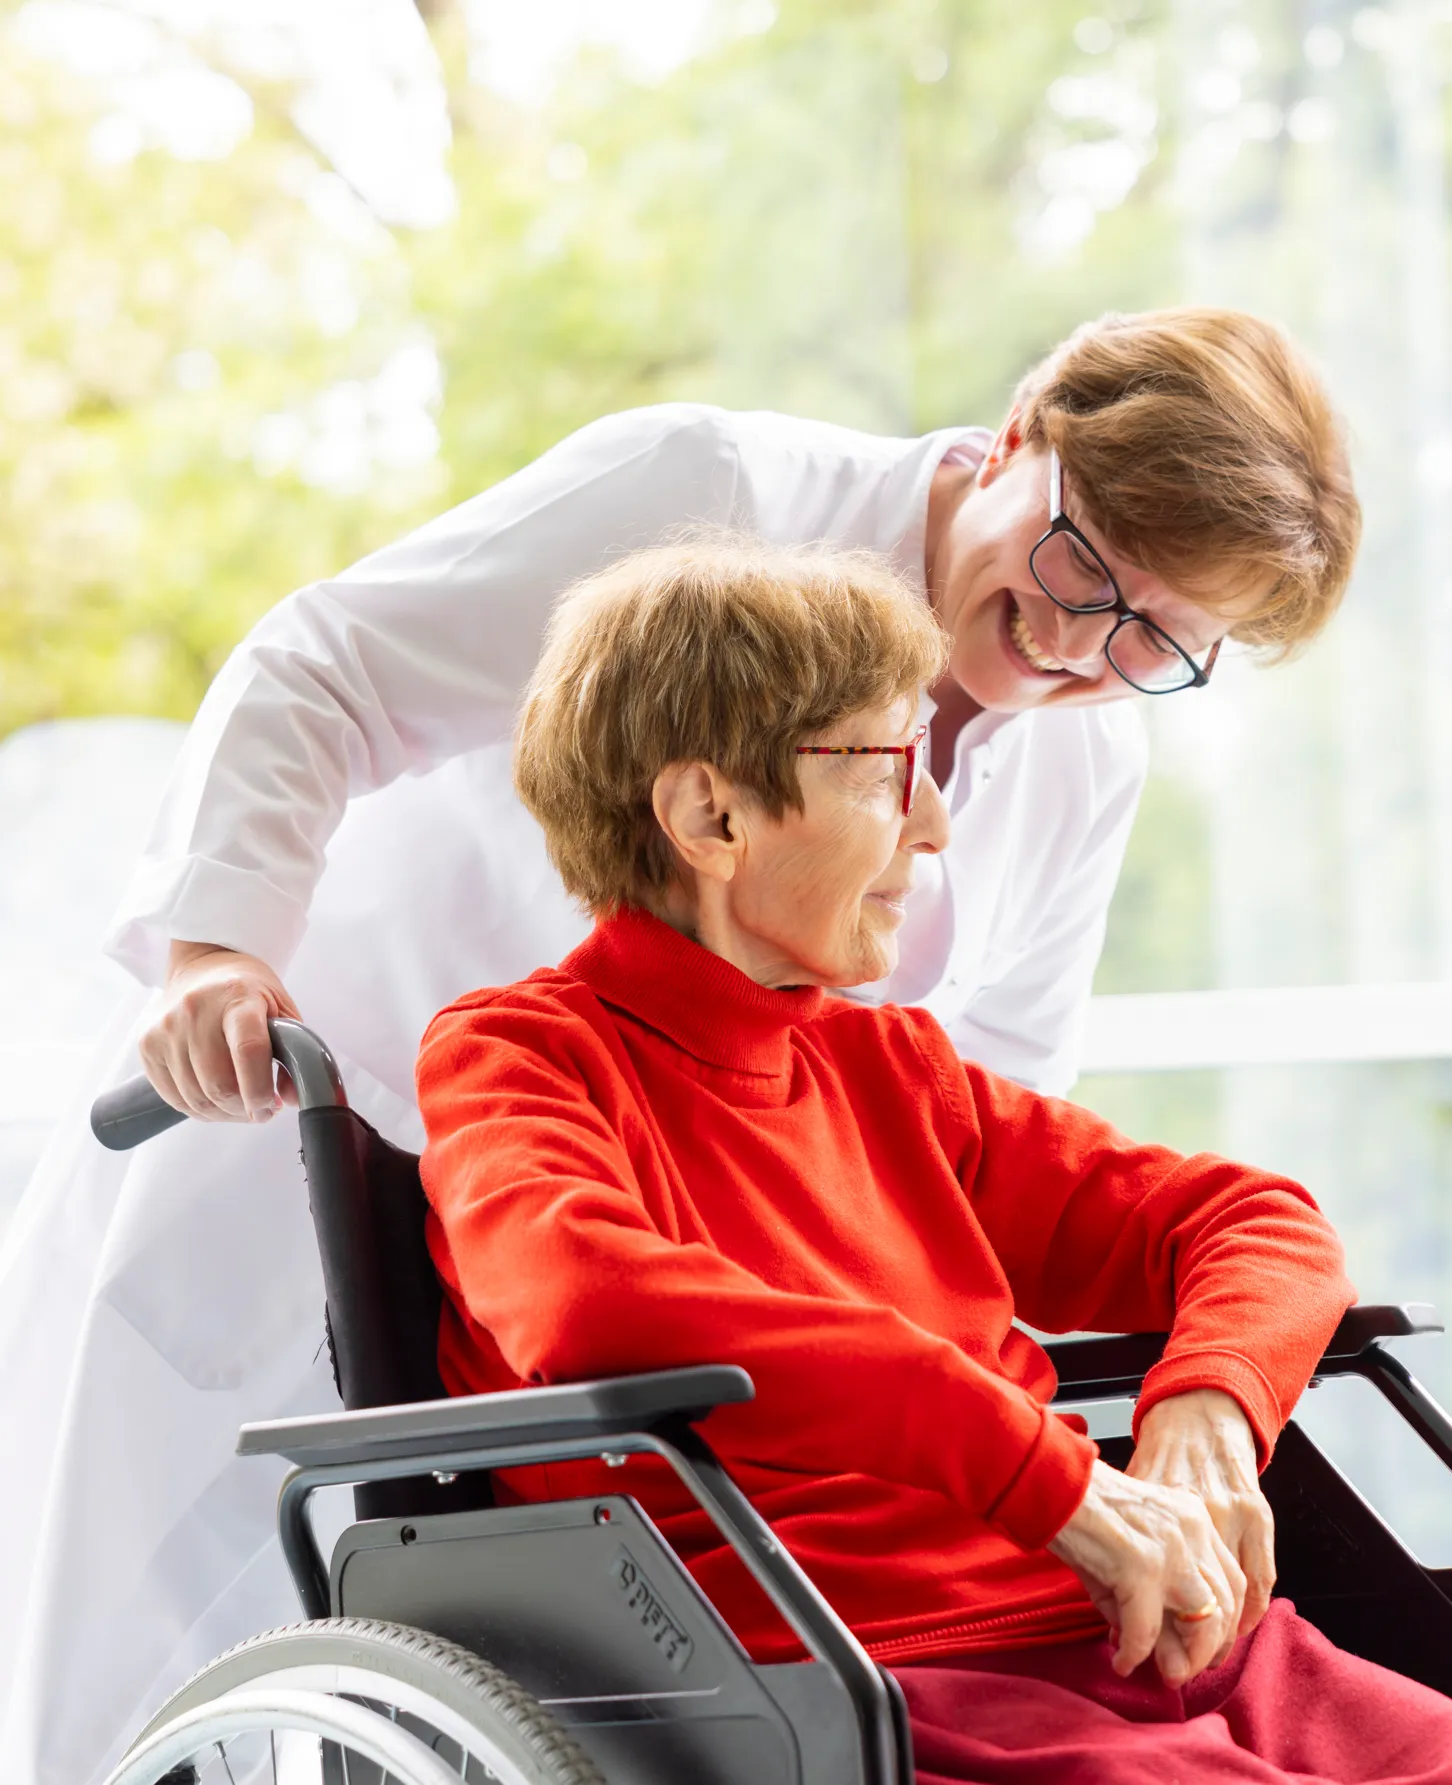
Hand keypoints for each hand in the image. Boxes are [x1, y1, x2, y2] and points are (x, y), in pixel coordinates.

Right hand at [139, 941, 300, 1122]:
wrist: (204, 967)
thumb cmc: (247, 990)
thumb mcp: (281, 1010)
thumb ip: (293, 1053)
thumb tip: (293, 1098)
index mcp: (237, 996)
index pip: (248, 1051)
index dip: (260, 1091)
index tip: (270, 1107)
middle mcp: (196, 1010)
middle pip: (218, 1084)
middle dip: (244, 1110)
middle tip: (260, 1111)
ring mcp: (166, 1028)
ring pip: (195, 1098)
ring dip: (223, 1114)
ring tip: (240, 1107)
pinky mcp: (147, 1045)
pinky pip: (174, 1098)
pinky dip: (199, 1110)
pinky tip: (216, 1103)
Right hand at [1047, 1457, 1245, 1686]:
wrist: (1050, 1480)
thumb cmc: (1081, 1505)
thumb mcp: (1132, 1540)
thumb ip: (1153, 1588)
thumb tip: (1153, 1648)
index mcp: (1194, 1517)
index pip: (1234, 1580)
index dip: (1227, 1623)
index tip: (1209, 1648)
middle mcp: (1192, 1531)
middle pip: (1228, 1603)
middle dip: (1212, 1647)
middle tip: (1189, 1670)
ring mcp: (1169, 1550)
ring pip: (1205, 1622)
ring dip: (1189, 1658)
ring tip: (1167, 1674)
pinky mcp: (1139, 1568)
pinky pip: (1146, 1632)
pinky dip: (1135, 1654)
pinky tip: (1122, 1661)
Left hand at [1128, 1388, 1274, 1644]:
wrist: (1193, 1416)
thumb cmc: (1151, 1462)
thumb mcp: (1122, 1512)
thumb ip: (1117, 1560)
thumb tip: (1118, 1628)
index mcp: (1155, 1519)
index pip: (1158, 1601)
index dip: (1152, 1641)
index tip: (1147, 1662)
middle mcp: (1197, 1521)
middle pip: (1201, 1608)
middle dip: (1192, 1649)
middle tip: (1180, 1667)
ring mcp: (1232, 1517)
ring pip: (1236, 1600)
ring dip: (1224, 1637)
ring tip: (1208, 1655)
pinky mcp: (1258, 1515)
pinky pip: (1261, 1580)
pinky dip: (1251, 1610)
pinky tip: (1236, 1627)